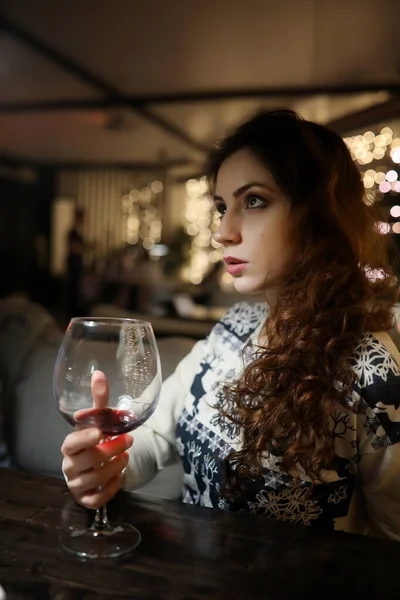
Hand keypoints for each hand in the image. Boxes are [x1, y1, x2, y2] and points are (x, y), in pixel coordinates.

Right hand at [61, 370, 132, 508]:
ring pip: (95, 480)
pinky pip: (97, 499)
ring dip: (115, 467)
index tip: (100, 432)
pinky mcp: (85, 499)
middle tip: (129, 441)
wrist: (94, 465)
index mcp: (70, 446)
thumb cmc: (94, 441)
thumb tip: (99, 373)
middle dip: (112, 450)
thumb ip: (99, 400)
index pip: (71, 444)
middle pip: (88, 461)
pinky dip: (112, 488)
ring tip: (126, 456)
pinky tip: (120, 476)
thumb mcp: (98, 421)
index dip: (84, 439)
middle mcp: (69, 466)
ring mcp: (76, 484)